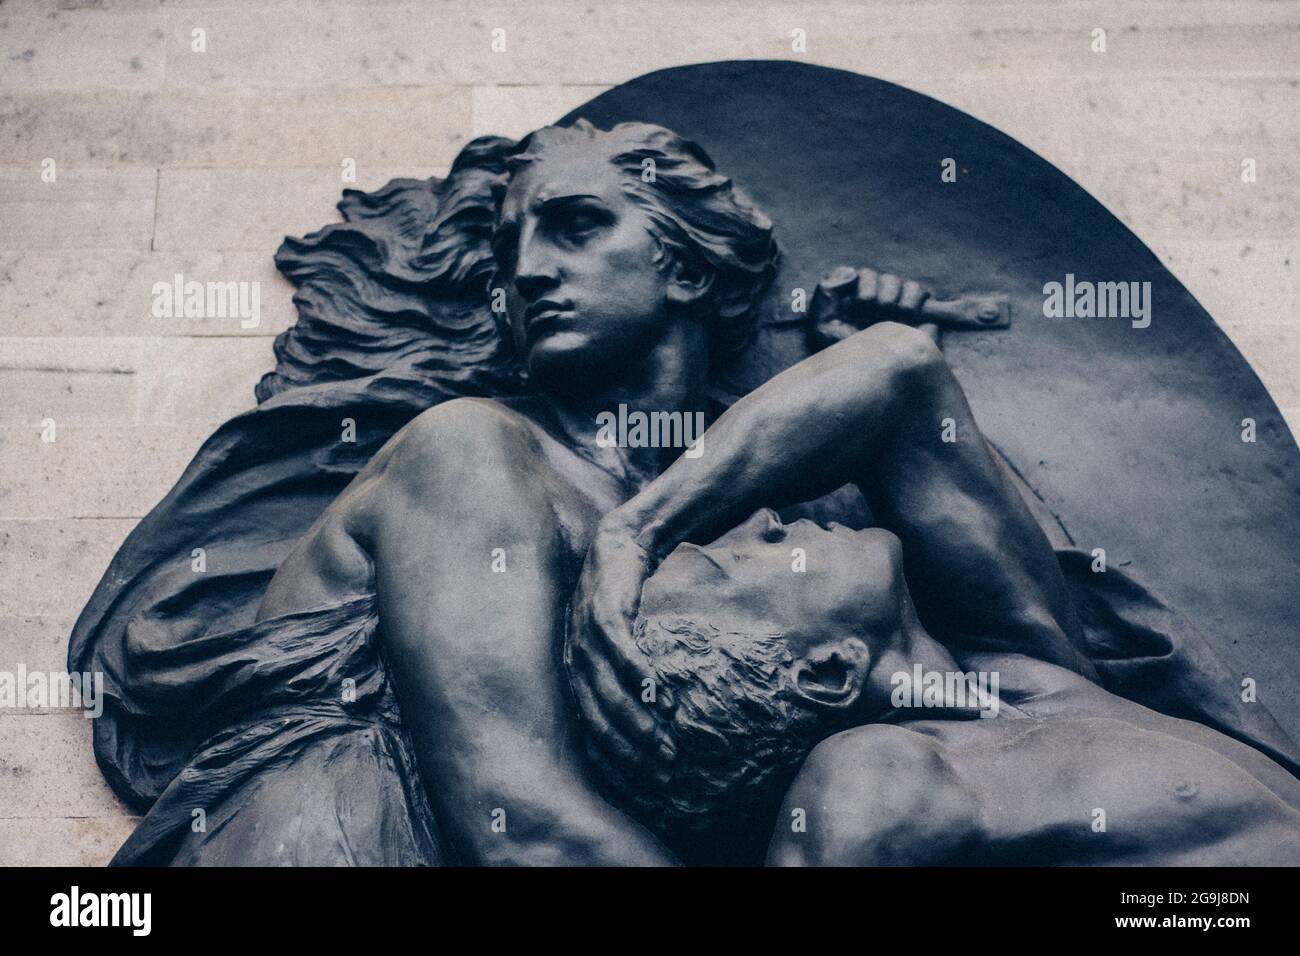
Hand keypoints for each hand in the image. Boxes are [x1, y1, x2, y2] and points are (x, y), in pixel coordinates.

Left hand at [564, 515, 676, 783]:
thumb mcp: (615, 643)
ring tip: (663, 743)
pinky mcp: (603, 610)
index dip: (612, 755)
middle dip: (627, 747)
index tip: (641, 780)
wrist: (621, 544)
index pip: (588, 726)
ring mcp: (584, 634)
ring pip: (606, 689)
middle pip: (596, 716)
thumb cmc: (622, 600)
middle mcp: (573, 658)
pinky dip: (636, 673)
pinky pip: (618, 648)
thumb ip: (622, 676)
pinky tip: (657, 694)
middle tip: (660, 771)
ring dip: (634, 719)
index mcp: (574, 672)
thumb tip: (651, 717)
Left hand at [809, 265, 934, 348]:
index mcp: (853, 299)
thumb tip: (852, 271)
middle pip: (885, 278)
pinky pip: (920, 292)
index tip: (860, 305)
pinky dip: (914, 300)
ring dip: (896, 298)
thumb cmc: (840, 354)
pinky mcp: (916, 315)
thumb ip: (827, 292)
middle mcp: (875, 300)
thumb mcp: (821, 324)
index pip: (863, 275)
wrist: (866, 378)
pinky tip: (905, 315)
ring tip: (890, 316)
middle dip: (880, 296)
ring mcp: (896, 306)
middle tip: (876, 315)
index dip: (865, 286)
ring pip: (903, 283)